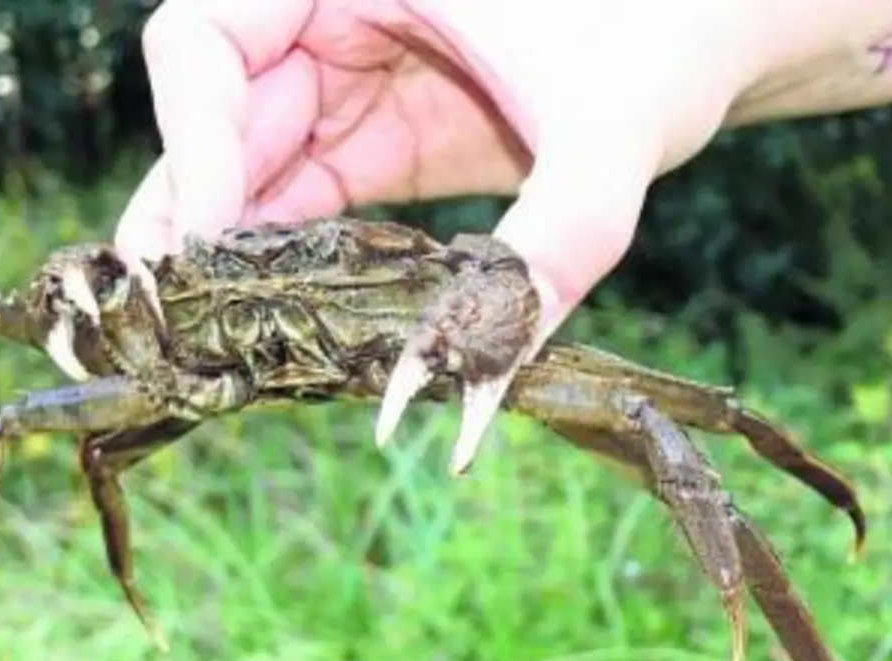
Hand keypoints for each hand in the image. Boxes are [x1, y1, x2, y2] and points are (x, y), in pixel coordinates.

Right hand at [116, 0, 764, 341]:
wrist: (720, 36)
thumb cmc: (670, 32)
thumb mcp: (609, 134)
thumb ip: (549, 251)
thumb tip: (477, 392)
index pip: (204, 39)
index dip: (190, 136)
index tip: (210, 240)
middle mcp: (335, 13)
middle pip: (215, 115)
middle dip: (190, 216)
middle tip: (170, 323)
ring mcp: (355, 77)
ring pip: (253, 166)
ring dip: (230, 254)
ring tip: (205, 344)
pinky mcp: (386, 137)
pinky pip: (312, 198)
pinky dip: (291, 262)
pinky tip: (279, 329)